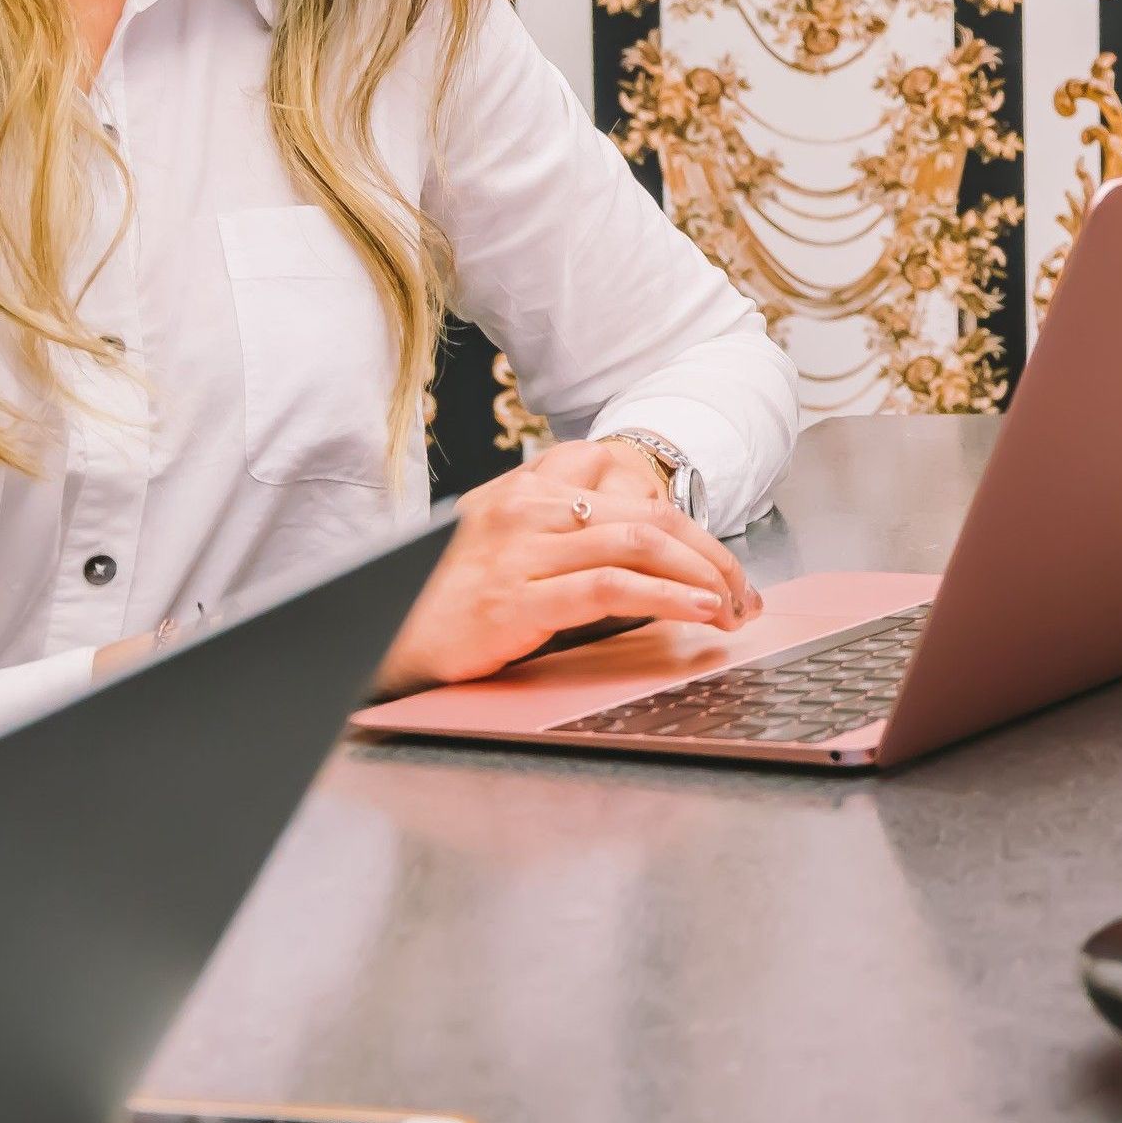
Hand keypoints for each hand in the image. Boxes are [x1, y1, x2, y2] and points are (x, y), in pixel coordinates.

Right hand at [369, 437, 761, 695]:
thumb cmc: (443, 602)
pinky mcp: (520, 598)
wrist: (379, 639)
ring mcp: (522, 549)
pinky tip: (696, 614)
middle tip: (742, 589)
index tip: (712, 557)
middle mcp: (526, 508)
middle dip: (709, 553)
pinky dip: (668, 599)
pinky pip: (613, 587)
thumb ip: (559, 538)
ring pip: (639, 544)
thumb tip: (640, 562)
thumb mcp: (502, 549)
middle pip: (646, 515)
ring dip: (701, 577)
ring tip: (732, 606)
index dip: (681, 520)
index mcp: (523, 489)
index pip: (621, 482)